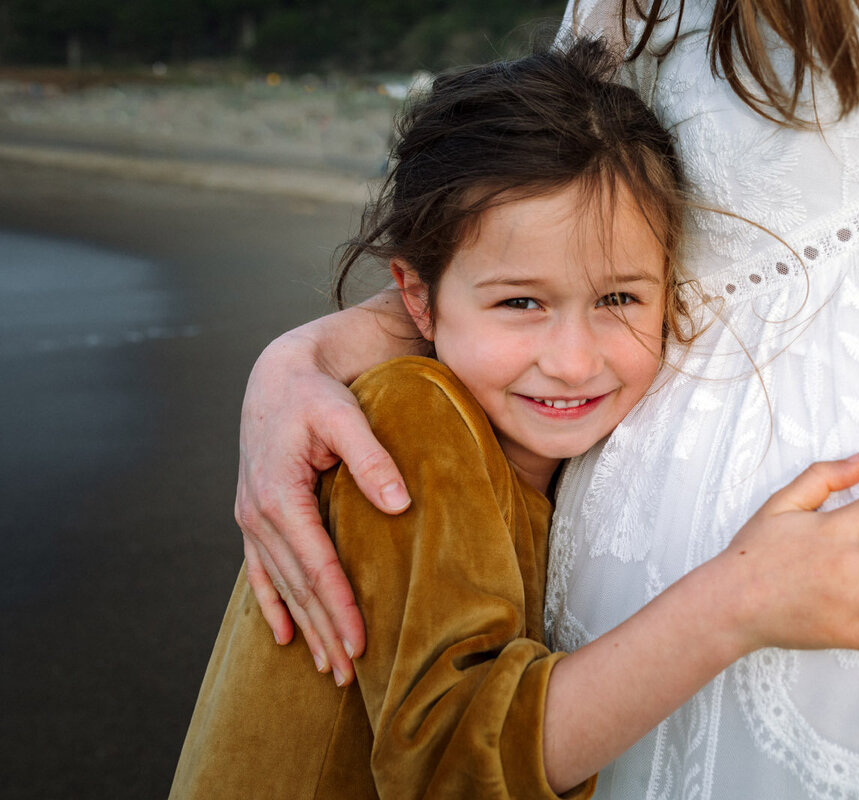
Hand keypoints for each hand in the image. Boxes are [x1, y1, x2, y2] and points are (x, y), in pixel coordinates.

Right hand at [234, 329, 410, 684]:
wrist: (279, 375)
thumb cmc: (316, 392)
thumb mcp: (344, 414)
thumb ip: (371, 456)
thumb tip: (400, 503)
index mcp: (279, 496)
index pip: (316, 566)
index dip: (339, 608)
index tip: (360, 644)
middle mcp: (258, 514)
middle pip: (298, 587)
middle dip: (323, 632)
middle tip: (349, 676)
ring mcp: (251, 518)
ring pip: (281, 586)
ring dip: (304, 627)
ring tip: (326, 667)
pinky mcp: (255, 516)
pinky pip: (260, 570)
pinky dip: (272, 603)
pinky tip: (284, 634)